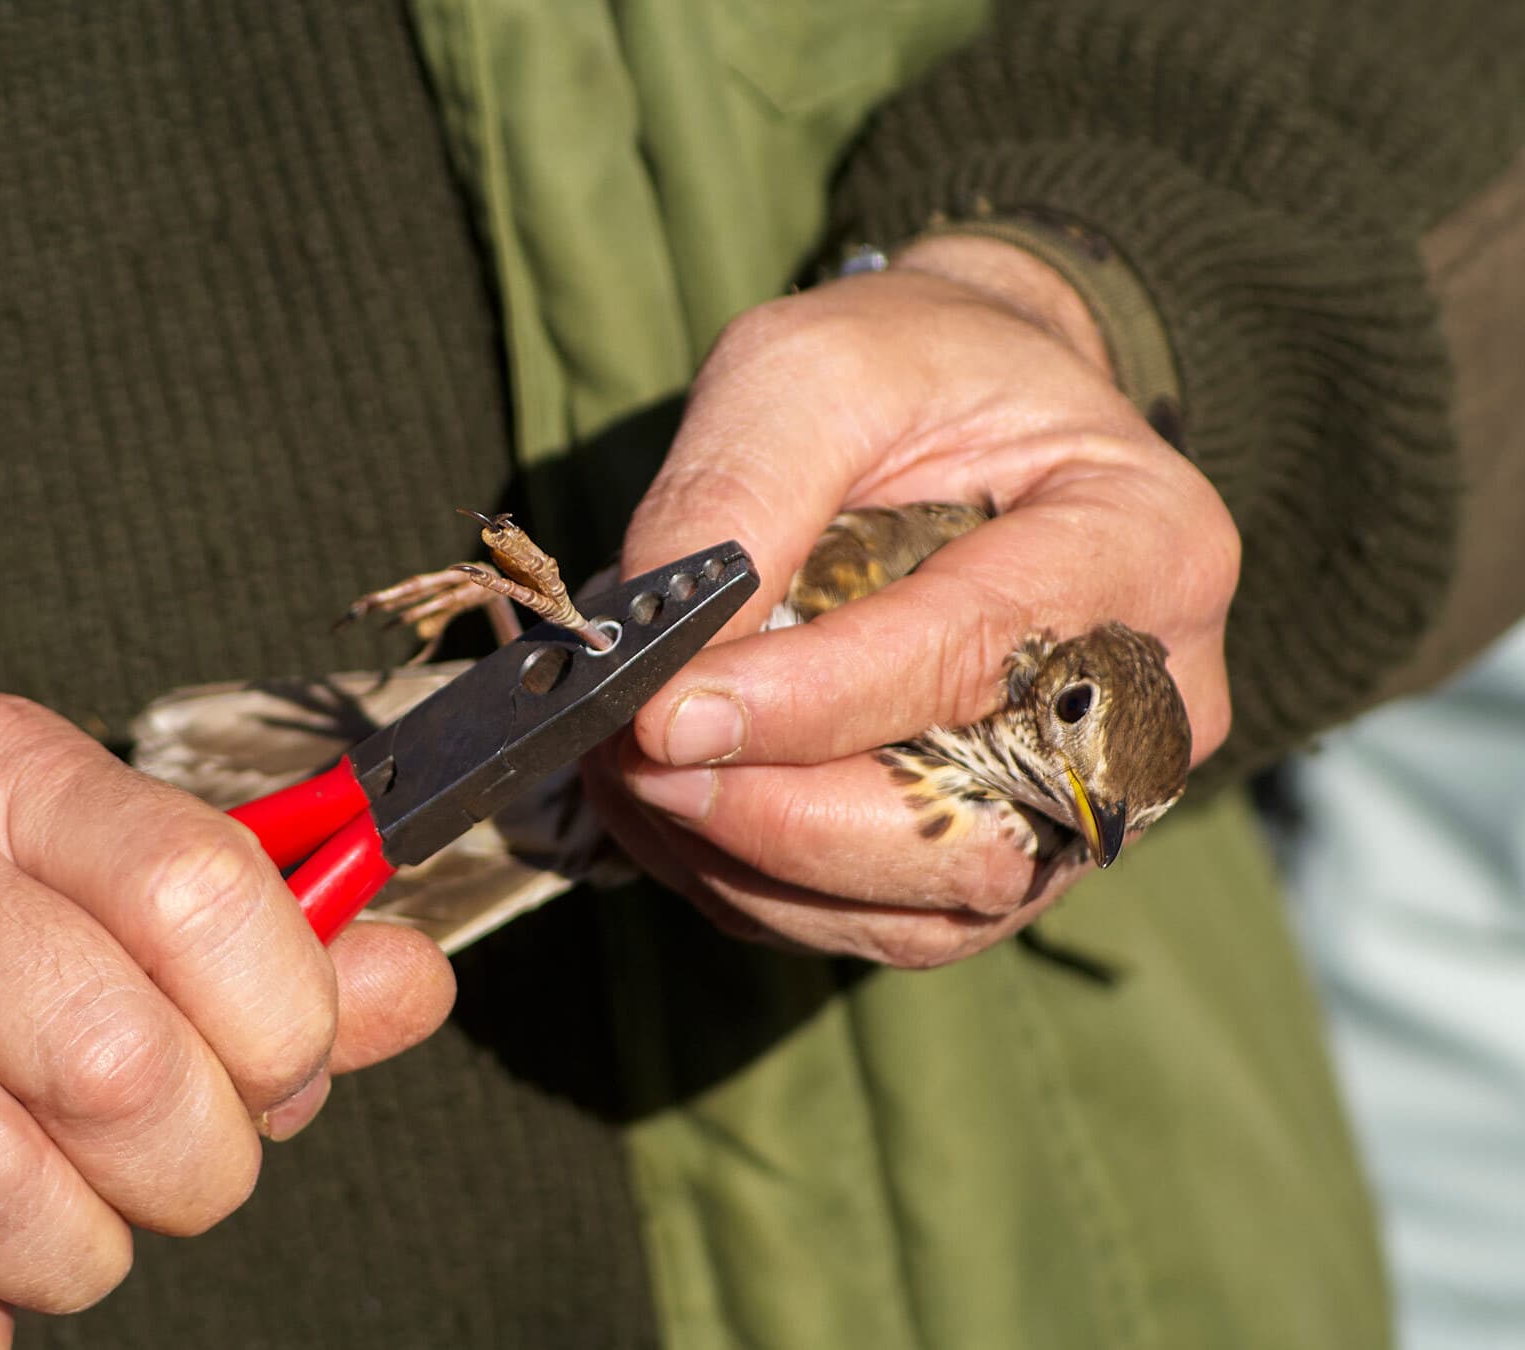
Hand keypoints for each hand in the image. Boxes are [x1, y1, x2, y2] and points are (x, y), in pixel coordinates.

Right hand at [0, 696, 454, 1347]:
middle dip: (201, 1159)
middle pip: (126, 1067)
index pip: (208, 895)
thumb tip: (415, 988)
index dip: (285, 1021)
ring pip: (17, 1200)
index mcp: (13, 774)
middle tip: (179, 1153)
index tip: (282, 1064)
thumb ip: (266, 939)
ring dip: (82, 1248)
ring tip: (60, 1200)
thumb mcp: (97, 873)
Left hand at [584, 235, 1238, 967]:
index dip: (811, 704)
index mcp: (1147, 547)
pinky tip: (674, 813)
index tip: (664, 713)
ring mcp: (1086, 801)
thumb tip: (649, 650)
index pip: (976, 658)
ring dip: (750, 864)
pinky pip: (885, 923)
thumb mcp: (818, 370)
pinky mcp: (1012, 852)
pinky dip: (760, 888)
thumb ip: (742, 494)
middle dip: (775, 814)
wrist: (973, 418)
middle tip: (633, 757)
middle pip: (968, 831)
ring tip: (631, 777)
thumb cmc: (913, 374)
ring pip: (919, 907)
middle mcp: (1151, 705)